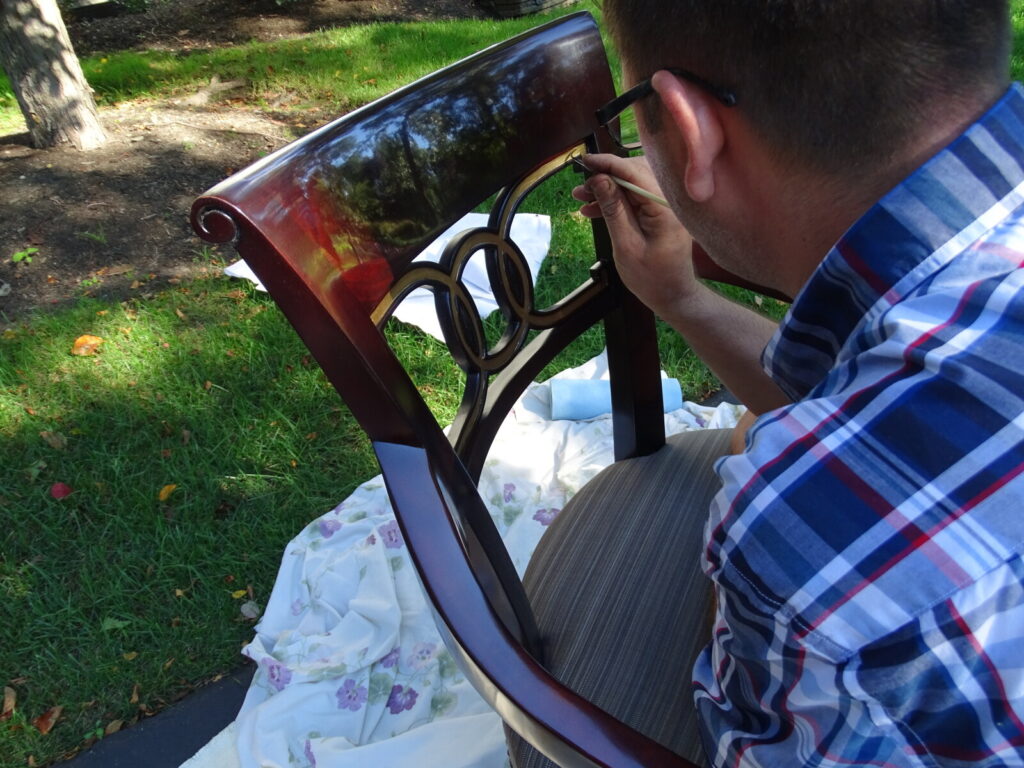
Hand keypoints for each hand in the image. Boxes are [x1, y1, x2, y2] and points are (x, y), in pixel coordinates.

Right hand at [573, 154, 701, 317]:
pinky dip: (615, 200)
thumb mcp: (626, 246)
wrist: (672, 296)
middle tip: (580, 186)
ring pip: (632, 183)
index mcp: (664, 207)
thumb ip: (613, 210)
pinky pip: (635, 197)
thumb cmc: (651, 278)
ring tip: (581, 197)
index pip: (634, 172)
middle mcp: (668, 200)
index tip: (584, 161)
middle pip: (634, 173)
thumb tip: (598, 179)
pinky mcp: (659, 211)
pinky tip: (593, 209)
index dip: (607, 164)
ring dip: (607, 188)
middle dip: (605, 176)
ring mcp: (665, 205)